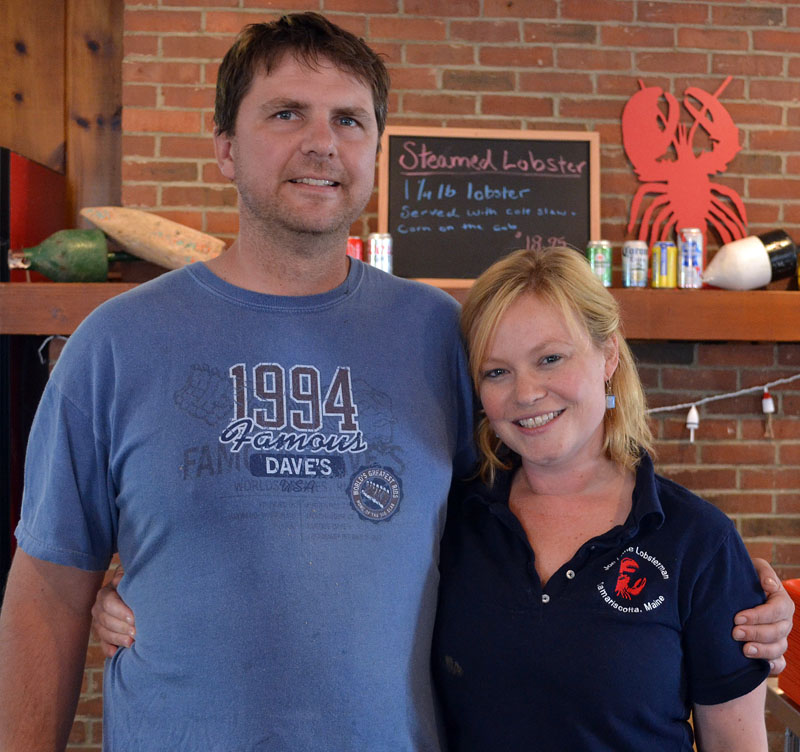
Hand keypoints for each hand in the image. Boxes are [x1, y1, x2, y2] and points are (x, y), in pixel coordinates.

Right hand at [91, 565, 135, 657]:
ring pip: (103, 632)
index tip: (133, 618)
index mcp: (106, 593)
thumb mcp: (131, 577)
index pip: (109, 603)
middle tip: (136, 632)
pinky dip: (108, 648)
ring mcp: (99, 622)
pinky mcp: (103, 633)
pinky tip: (115, 653)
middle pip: (106, 620)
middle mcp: (99, 608)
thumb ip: (125, 577)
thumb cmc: (135, 584)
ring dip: (117, 638)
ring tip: (131, 642)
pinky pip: (102, 643)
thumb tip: (119, 578)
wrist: (133, 592)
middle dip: (121, 627)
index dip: (120, 611)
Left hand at [732, 558, 792, 674]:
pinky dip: (772, 666)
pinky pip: (779, 664)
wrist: (735, 592)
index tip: (737, 618)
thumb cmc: (745, 577)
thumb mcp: (754, 567)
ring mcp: (780, 638)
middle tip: (735, 633)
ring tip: (744, 650)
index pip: (777, 611)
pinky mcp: (773, 652)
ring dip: (762, 651)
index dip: (758, 616)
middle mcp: (784, 622)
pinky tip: (760, 667)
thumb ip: (763, 571)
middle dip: (756, 633)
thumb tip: (769, 585)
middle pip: (777, 632)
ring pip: (778, 649)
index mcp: (782, 602)